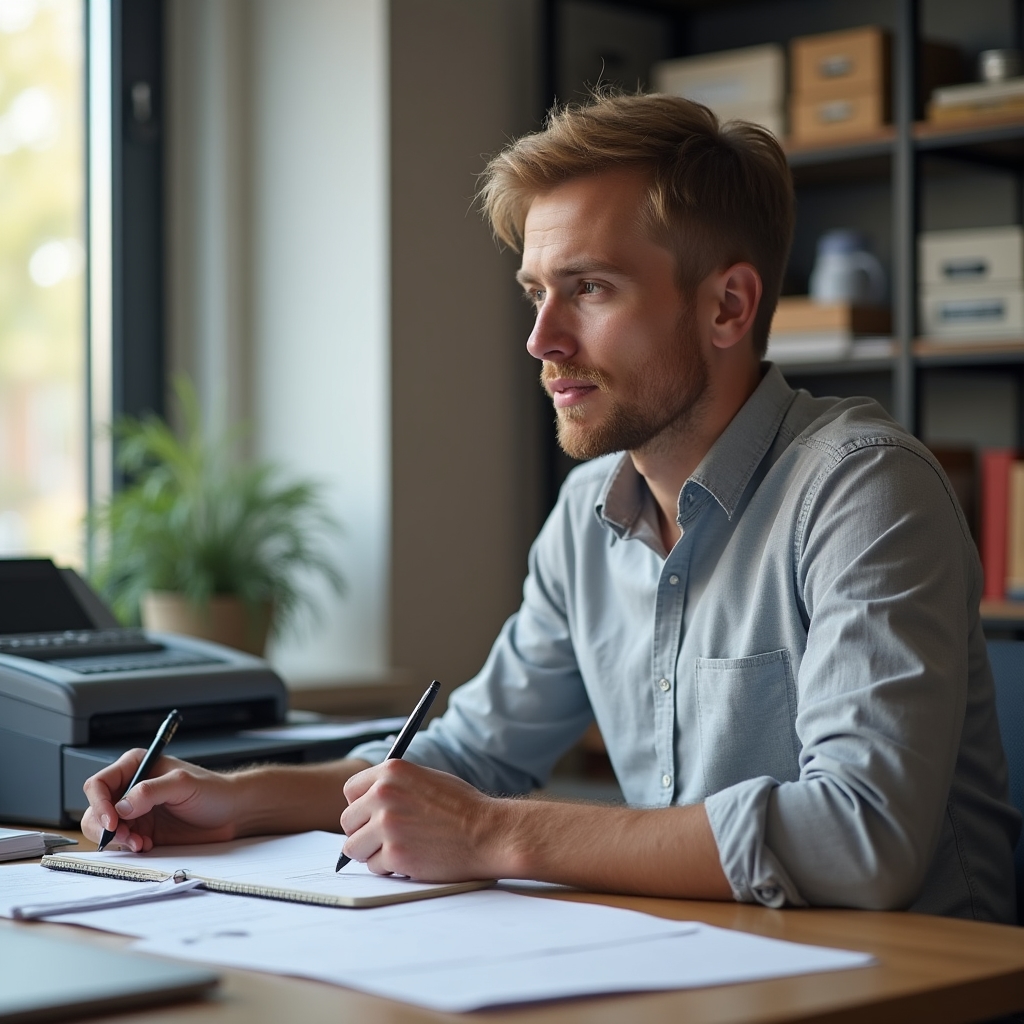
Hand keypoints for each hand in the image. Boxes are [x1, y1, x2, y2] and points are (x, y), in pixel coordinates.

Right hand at [82, 750, 241, 851]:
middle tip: (126, 837)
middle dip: (106, 827)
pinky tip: (148, 845)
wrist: (230, 813)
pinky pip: (122, 842)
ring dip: (118, 839)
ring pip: (105, 829)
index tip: (112, 821)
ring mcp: (135, 811)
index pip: (99, 784)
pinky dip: (129, 847)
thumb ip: (151, 791)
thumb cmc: (212, 790)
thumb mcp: (183, 784)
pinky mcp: (142, 830)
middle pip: (96, 809)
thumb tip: (122, 806)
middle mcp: (131, 788)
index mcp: (136, 766)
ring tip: (141, 842)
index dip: (99, 803)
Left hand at [340, 760, 506, 880]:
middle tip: (386, 838)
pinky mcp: (394, 855)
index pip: (351, 790)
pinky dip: (390, 868)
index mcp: (392, 771)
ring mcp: (388, 825)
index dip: (360, 805)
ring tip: (401, 849)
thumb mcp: (426, 778)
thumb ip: (394, 786)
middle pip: (348, 821)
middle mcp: (384, 794)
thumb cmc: (463, 808)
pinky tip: (413, 859)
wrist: (488, 832)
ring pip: (354, 848)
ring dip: (373, 852)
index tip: (370, 815)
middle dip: (364, 832)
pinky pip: (374, 867)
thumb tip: (366, 803)